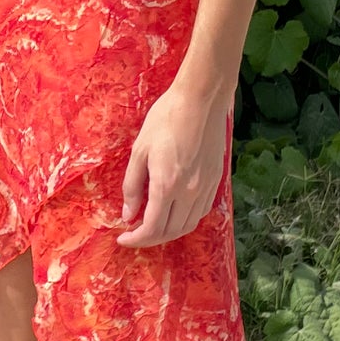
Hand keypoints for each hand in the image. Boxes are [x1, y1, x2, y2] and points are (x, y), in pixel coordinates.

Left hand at [115, 80, 229, 248]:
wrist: (201, 100)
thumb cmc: (166, 119)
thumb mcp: (139, 151)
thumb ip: (133, 186)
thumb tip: (128, 215)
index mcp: (167, 185)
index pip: (152, 228)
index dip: (136, 239)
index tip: (123, 239)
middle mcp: (189, 192)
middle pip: (171, 232)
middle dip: (150, 239)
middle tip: (134, 235)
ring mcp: (206, 188)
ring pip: (188, 225)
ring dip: (169, 232)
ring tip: (152, 227)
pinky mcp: (215, 180)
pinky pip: (201, 212)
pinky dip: (186, 220)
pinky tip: (174, 213)